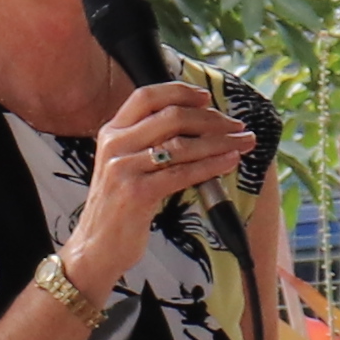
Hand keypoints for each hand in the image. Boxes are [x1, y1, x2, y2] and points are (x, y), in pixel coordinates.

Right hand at [63, 79, 252, 291]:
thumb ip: (147, 143)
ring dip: (220, 141)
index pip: (147, 96)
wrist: (96, 247)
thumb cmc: (118, 208)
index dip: (180, 91)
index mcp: (111, 133)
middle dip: (212, 119)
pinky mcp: (136, 193)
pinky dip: (211, 165)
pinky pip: (182, 173)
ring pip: (181, 144)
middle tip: (238, 126)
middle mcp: (115, 145)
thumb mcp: (124, 166)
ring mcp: (123, 168)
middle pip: (171, 116)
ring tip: (244, 142)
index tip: (208, 98)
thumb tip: (196, 125)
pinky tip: (229, 162)